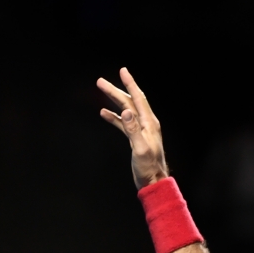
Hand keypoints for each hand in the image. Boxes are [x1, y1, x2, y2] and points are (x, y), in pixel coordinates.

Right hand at [97, 67, 168, 189]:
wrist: (153, 181)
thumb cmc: (149, 167)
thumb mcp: (141, 149)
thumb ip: (133, 130)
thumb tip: (125, 111)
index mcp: (149, 123)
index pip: (138, 99)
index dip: (130, 84)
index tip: (123, 71)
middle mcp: (146, 124)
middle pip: (129, 102)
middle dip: (116, 90)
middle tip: (100, 81)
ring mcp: (140, 131)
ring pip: (125, 110)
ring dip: (113, 100)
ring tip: (101, 91)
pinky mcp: (135, 138)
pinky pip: (123, 123)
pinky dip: (114, 117)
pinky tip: (104, 113)